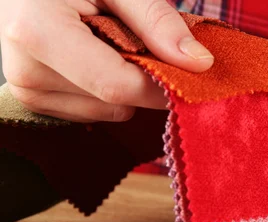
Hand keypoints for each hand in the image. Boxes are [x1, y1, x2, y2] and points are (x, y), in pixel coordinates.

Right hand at [0, 0, 212, 121]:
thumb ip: (156, 20)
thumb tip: (199, 63)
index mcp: (36, 32)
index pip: (116, 85)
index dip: (162, 84)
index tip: (191, 71)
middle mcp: (25, 72)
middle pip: (117, 101)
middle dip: (142, 75)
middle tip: (133, 37)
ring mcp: (27, 92)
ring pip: (110, 111)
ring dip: (124, 82)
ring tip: (105, 41)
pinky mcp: (35, 102)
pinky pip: (95, 111)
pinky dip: (106, 89)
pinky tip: (93, 57)